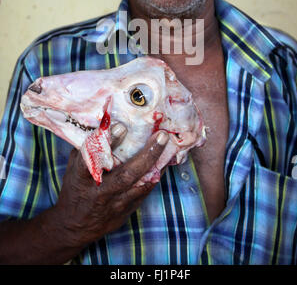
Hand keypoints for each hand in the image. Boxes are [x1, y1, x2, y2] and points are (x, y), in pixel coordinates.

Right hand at [53, 130, 168, 247]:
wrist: (74, 227)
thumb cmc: (75, 189)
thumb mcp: (73, 168)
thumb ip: (86, 148)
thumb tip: (103, 122)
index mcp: (82, 179)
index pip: (94, 159)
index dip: (108, 143)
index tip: (122, 125)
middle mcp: (99, 192)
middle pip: (125, 175)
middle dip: (146, 155)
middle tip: (161, 136)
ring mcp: (114, 204)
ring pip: (140, 185)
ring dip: (157, 164)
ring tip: (170, 146)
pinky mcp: (125, 212)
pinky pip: (144, 192)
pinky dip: (155, 176)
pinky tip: (165, 161)